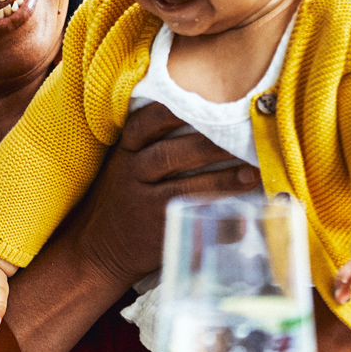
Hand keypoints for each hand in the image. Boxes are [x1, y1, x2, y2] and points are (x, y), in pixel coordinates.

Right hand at [60, 103, 259, 284]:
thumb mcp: (124, 165)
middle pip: (171, 155)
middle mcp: (133, 175)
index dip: (175, 111)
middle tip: (244, 136)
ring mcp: (145, 206)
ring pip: (186, 189)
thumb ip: (151, 143)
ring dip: (223, 180)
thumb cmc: (122, 198)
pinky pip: (194, 225)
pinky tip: (244, 217)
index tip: (207, 101)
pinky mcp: (159, 234)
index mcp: (126, 153)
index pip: (146, 124)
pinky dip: (221, 223)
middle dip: (211, 144)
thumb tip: (209, 119)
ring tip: (252, 172)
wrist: (97, 250)